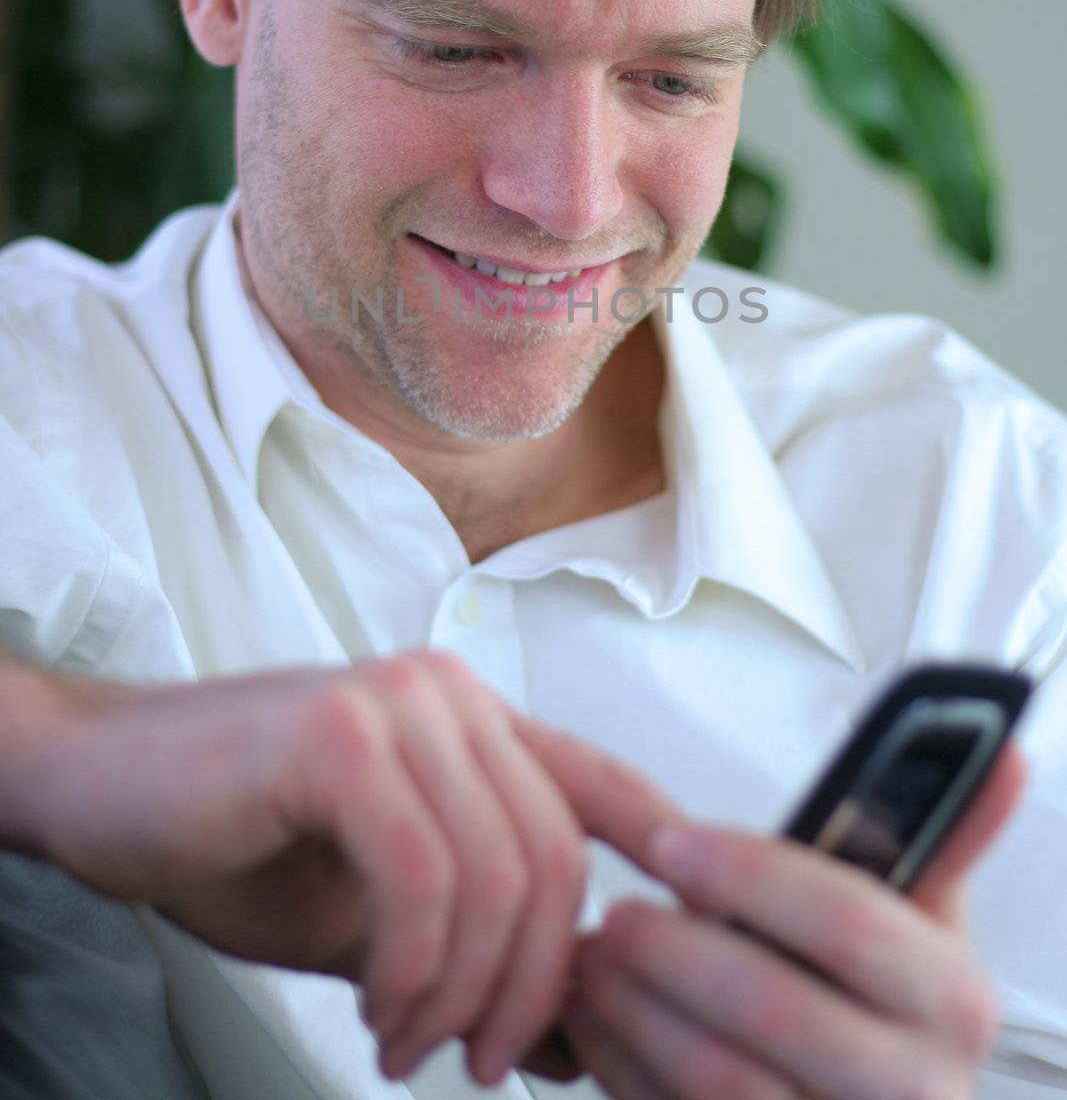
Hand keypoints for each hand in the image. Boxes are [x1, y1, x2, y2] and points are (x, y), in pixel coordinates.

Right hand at [17, 649, 685, 1088]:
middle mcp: (450, 696)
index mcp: (471, 720)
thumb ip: (470, 947)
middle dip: (532, 985)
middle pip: (555, 856)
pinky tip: (377, 1004)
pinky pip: (422, 875)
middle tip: (478, 1060)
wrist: (99, 784)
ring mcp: (399, 704)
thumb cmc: (235, 841)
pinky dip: (411, 966)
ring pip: (496, 873)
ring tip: (407, 1042)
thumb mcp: (375, 911)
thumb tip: (573, 1035)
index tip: (690, 939)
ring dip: (461, 992)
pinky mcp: (342, 737)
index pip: (599, 782)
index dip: (668, 850)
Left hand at [545, 741, 1027, 1098]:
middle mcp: (916, 1089)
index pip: (849, 922)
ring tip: (595, 956)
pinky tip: (597, 1018)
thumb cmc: (874, 993)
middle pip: (774, 1012)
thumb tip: (1002, 751)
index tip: (670, 840)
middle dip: (677, 953)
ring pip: (719, 1082)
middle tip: (618, 910)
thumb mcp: (915, 913)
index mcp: (953, 1000)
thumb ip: (934, 828)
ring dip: (636, 1011)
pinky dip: (623, 1066)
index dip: (750, 876)